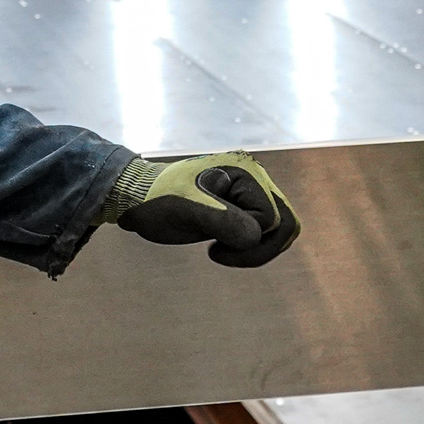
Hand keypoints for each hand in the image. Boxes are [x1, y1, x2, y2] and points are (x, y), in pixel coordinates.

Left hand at [108, 152, 299, 266]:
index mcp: (244, 171)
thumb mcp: (186, 210)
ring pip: (280, 231)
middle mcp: (253, 178)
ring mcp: (249, 193)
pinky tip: (220, 247)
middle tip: (218, 252)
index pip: (272, 217)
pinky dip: (249, 248)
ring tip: (221, 250)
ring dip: (255, 250)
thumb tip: (255, 236)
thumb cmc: (157, 201)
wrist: (137, 199)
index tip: (212, 246)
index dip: (249, 239)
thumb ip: (222, 220)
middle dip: (258, 248)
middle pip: (286, 224)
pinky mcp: (241, 208)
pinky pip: (265, 234)